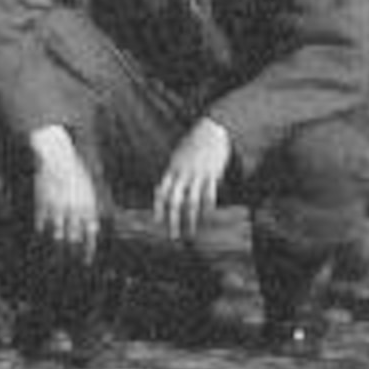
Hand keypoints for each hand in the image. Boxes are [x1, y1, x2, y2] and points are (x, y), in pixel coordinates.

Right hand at [29, 128, 101, 258]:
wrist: (57, 158)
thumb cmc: (75, 174)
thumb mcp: (88, 191)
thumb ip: (90, 211)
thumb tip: (93, 230)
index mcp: (87, 207)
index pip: (90, 235)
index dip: (87, 251)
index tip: (85, 263)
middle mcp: (73, 210)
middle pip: (73, 239)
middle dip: (71, 255)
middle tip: (68, 267)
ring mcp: (57, 207)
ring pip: (56, 234)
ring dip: (55, 248)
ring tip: (53, 260)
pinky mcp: (42, 204)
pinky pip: (41, 224)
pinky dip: (41, 232)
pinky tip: (40, 238)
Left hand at [154, 118, 233, 240]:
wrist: (211, 130)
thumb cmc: (193, 144)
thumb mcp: (177, 157)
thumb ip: (172, 173)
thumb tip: (163, 188)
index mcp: (172, 169)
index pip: (162, 192)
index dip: (158, 208)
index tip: (157, 223)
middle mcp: (182, 174)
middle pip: (175, 202)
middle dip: (173, 221)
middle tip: (173, 237)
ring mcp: (197, 174)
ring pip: (192, 202)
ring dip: (190, 221)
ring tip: (191, 234)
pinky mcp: (212, 174)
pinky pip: (209, 194)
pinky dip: (208, 208)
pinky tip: (207, 219)